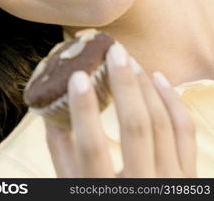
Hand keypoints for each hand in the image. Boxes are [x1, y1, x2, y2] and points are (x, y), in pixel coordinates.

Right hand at [44, 42, 196, 177]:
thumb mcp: (74, 190)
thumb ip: (61, 155)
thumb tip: (49, 110)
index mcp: (104, 194)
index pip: (92, 148)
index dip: (84, 110)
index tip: (76, 76)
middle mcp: (142, 187)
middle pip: (136, 127)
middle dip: (125, 84)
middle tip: (114, 51)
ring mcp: (170, 181)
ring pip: (162, 123)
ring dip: (145, 87)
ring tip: (130, 61)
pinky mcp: (188, 176)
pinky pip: (184, 131)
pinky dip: (173, 101)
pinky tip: (158, 78)